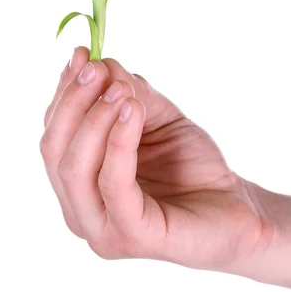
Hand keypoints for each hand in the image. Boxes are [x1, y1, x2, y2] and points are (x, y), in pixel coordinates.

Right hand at [39, 46, 267, 272]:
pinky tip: (134, 111)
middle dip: (73, 102)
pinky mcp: (130, 237)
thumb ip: (131, 94)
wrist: (236, 207)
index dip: (64, 93)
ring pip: (75, 167)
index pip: (55, 133)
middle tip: (96, 68)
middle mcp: (81, 209)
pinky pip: (113, 183)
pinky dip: (119, 141)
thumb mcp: (159, 118)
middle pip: (54, 149)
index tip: (82, 55)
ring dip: (94, 119)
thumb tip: (101, 63)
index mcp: (79, 182)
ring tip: (121, 90)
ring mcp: (101, 230)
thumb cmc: (192, 166)